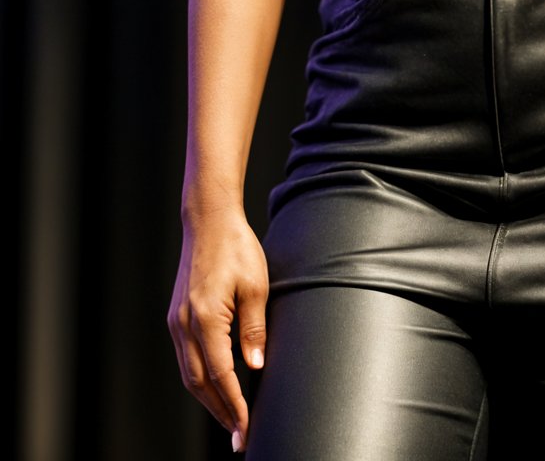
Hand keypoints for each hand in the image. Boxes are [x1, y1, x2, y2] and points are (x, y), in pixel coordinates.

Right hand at [167, 205, 268, 451]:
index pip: (220, 375)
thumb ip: (254, 330)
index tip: (245, 429)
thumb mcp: (256, 286)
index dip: (234, 405)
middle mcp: (184, 324)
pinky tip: (214, 386)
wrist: (209, 221)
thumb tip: (255, 367)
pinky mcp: (176, 317)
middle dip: (219, 412)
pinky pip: (184, 358)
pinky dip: (199, 379)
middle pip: (198, 383)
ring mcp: (176, 321)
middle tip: (238, 436)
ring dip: (208, 399)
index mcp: (205, 318)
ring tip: (230, 418)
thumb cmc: (236, 248)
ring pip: (188, 374)